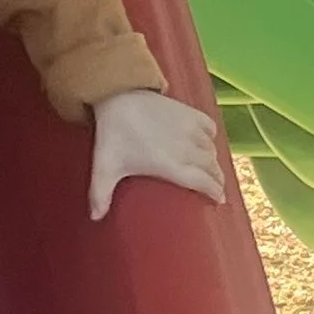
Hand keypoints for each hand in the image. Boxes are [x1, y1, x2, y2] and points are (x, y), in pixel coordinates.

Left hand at [89, 88, 225, 218]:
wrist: (118, 96)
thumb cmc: (114, 134)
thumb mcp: (105, 168)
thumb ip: (100, 194)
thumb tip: (95, 217)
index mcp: (174, 166)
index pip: (206, 183)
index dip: (215, 192)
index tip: (218, 200)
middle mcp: (189, 150)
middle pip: (213, 168)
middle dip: (217, 179)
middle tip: (214, 187)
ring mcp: (192, 130)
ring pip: (213, 149)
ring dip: (214, 160)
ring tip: (210, 168)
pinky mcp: (190, 113)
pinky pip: (210, 127)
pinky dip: (211, 136)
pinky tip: (206, 141)